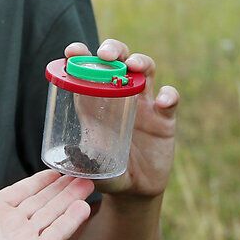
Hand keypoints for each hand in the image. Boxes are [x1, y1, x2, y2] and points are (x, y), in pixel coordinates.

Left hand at [0, 163, 92, 239]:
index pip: (20, 192)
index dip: (40, 181)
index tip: (57, 168)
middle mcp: (7, 227)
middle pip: (42, 202)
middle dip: (62, 187)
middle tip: (83, 170)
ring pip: (52, 214)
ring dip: (71, 199)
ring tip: (90, 182)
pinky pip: (54, 235)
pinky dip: (70, 221)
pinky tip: (84, 207)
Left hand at [64, 38, 180, 198]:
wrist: (135, 189)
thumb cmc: (106, 173)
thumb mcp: (90, 167)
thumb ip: (82, 162)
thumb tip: (69, 159)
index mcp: (95, 101)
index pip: (87, 69)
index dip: (80, 55)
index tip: (72, 51)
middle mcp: (120, 95)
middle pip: (119, 59)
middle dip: (113, 49)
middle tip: (106, 54)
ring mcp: (144, 103)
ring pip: (146, 69)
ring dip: (140, 61)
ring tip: (134, 65)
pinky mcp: (164, 117)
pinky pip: (170, 99)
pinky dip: (169, 95)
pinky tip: (163, 102)